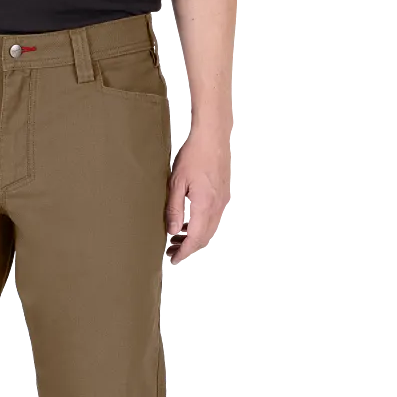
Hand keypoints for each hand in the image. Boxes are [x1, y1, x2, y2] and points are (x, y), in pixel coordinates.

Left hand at [165, 129, 232, 263]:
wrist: (213, 137)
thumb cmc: (193, 156)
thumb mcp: (176, 183)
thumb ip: (175, 210)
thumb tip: (172, 232)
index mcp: (204, 206)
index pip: (194, 238)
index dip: (183, 252)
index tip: (173, 259)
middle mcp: (217, 207)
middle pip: (204, 238)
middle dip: (188, 248)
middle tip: (172, 250)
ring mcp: (223, 202)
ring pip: (211, 229)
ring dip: (196, 238)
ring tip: (178, 238)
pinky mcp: (224, 195)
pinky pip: (215, 219)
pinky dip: (203, 227)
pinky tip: (192, 223)